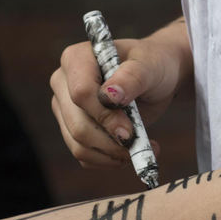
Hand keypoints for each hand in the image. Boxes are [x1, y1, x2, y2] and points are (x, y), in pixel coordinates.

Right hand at [50, 19, 192, 168]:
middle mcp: (63, 83)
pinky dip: (109, 160)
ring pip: (79, 145)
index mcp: (76, 59)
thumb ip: (131, 78)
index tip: (129, 131)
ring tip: (140, 147)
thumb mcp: (149, 66)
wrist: (157, 78)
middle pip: (77, 125)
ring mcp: (65, 108)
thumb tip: (110, 96)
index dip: (104, 116)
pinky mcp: (72, 129)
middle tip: (138, 143)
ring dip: (112, 155)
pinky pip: (84, 156)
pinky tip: (130, 150)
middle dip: (110, 142)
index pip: (81, 93)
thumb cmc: (152, 65)